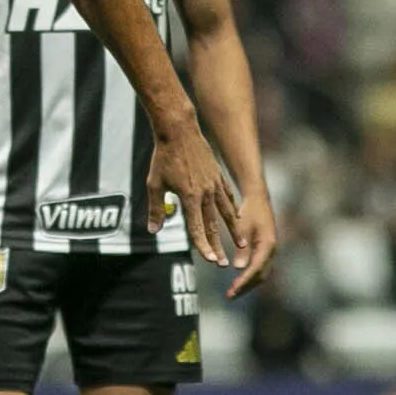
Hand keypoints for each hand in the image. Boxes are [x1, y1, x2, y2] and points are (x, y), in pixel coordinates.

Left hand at [145, 115, 239, 265]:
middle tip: (224, 263)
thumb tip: (154, 230)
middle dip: (218, 245)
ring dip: (232, 230)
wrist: (179, 131)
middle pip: (213, 225)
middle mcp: (205, 193)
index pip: (196, 227)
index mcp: (189, 197)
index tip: (210, 260)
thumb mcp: (154, 184)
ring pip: (226, 212)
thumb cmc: (163, 158)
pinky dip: (232, 209)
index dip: (203, 246)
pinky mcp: (218, 176)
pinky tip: (236, 217)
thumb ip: (156, 209)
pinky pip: (228, 196)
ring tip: (241, 243)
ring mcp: (214, 184)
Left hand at [225, 191, 278, 297]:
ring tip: (232, 292)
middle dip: (246, 287)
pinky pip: (260, 268)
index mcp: (268, 245)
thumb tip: (238, 268)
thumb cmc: (248, 210)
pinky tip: (238, 282)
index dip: (244, 281)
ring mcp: (270, 251)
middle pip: (261, 275)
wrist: (258, 198)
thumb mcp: (242, 227)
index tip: (232, 290)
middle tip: (230, 295)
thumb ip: (241, 248)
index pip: (255, 269)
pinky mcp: (266, 250)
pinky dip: (250, 277)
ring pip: (261, 274)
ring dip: (247, 284)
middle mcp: (272, 250)